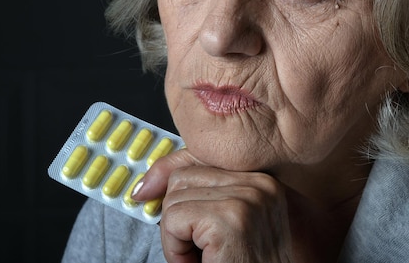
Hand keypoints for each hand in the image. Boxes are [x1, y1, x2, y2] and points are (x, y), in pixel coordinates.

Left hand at [132, 149, 293, 262]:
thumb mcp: (224, 225)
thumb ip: (198, 194)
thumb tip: (145, 185)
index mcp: (263, 181)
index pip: (200, 156)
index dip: (169, 176)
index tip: (146, 192)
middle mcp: (260, 183)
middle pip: (183, 176)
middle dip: (177, 217)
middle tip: (197, 248)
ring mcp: (248, 199)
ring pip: (174, 199)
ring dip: (176, 237)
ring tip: (203, 257)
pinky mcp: (230, 220)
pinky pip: (173, 220)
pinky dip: (174, 249)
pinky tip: (199, 262)